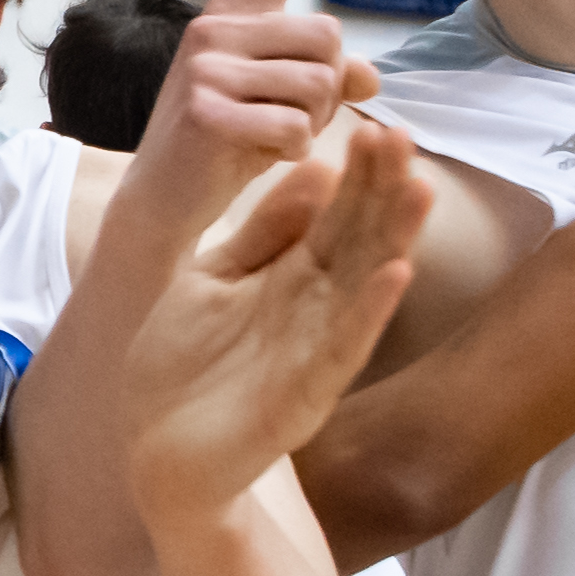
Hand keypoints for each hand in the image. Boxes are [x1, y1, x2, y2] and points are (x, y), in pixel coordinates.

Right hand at [125, 0, 379, 238]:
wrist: (163, 198)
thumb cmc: (227, 146)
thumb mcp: (283, 104)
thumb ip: (327, 80)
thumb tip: (370, 75)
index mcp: (233, 14)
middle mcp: (215, 28)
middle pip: (330, 40)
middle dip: (329, 90)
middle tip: (290, 118)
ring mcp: (207, 66)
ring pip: (320, 86)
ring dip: (314, 124)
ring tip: (272, 137)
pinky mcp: (207, 110)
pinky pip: (295, 127)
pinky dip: (291, 151)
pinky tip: (256, 157)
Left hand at [125, 117, 425, 521]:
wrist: (153, 451)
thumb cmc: (183, 366)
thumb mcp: (214, 279)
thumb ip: (263, 232)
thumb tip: (315, 171)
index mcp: (289, 279)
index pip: (334, 216)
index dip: (356, 174)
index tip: (376, 124)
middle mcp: (312, 310)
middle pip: (357, 241)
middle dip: (382, 191)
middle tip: (405, 136)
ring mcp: (312, 352)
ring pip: (363, 287)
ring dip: (393, 239)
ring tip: (420, 190)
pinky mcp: (303, 395)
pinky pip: (342, 348)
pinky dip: (368, 312)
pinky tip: (395, 273)